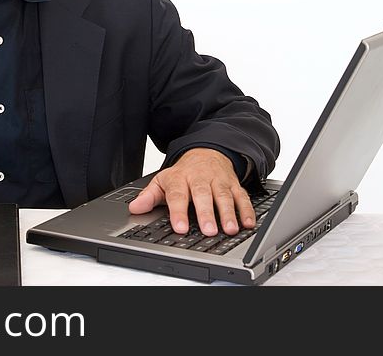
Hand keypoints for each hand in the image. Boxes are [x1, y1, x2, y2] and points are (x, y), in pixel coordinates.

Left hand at [128, 148, 254, 236]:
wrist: (206, 152)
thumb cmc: (184, 173)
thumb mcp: (163, 181)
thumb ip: (149, 196)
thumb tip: (135, 208)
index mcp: (180, 178)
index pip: (178, 195)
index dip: (179, 212)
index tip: (180, 227)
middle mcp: (200, 178)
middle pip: (203, 195)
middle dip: (206, 213)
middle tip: (208, 230)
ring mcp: (218, 181)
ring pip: (224, 196)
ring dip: (228, 213)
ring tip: (229, 229)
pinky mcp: (234, 184)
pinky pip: (242, 196)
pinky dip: (246, 210)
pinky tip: (248, 223)